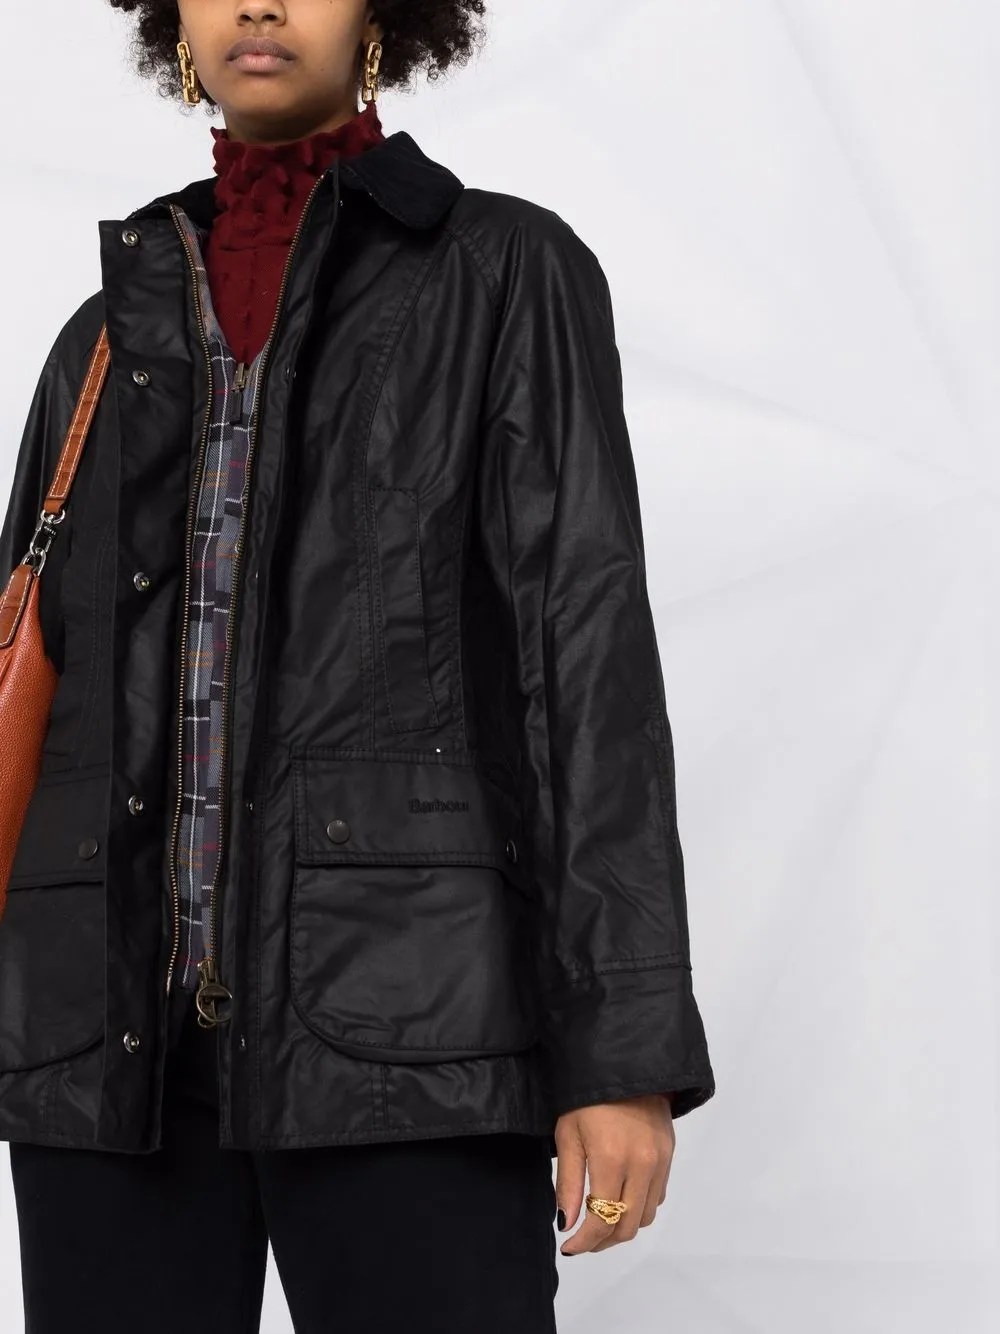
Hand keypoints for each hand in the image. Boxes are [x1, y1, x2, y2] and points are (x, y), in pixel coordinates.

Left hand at [554, 1092, 674, 1254]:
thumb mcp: (568, 1135)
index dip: (584, 1242)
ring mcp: (660, 1161)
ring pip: (645, 1216)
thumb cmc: (587, 1098)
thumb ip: (569, 1184)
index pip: (601, 1220)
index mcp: (612, 1160)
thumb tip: (567, 1224)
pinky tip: (621, 1198)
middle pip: (627, 1226)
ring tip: (600, 1221)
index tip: (569, 1247)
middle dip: (602, 1241)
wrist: (625, 1064)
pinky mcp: (669, 1155)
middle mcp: (642, 1166)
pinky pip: (658, 1196)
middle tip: (582, 1239)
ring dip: (622, 1226)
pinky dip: (639, 1207)